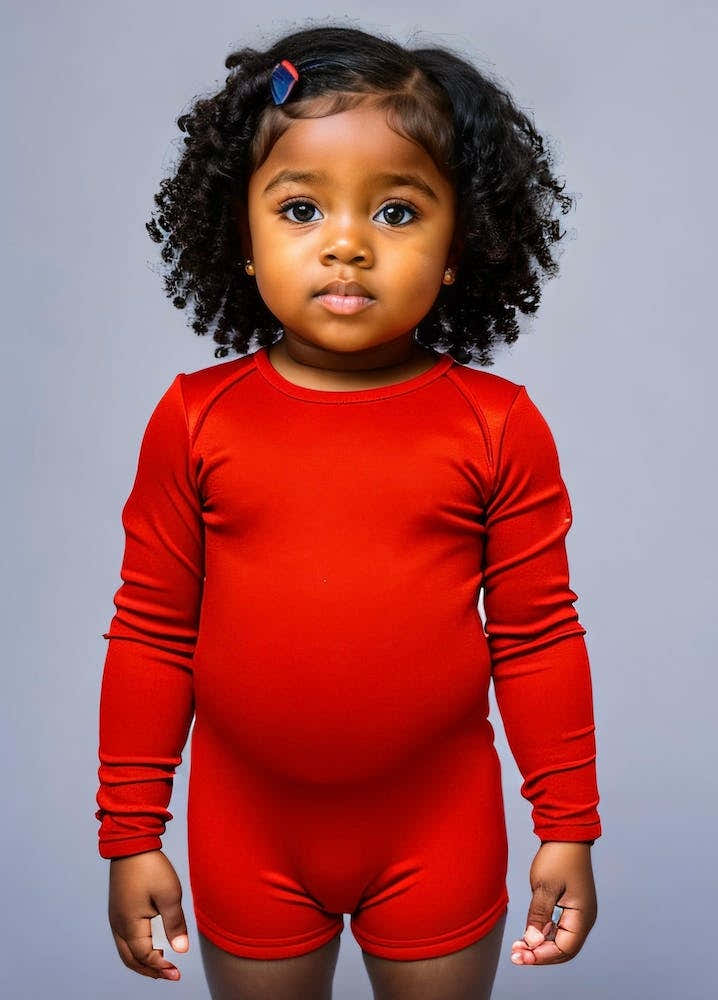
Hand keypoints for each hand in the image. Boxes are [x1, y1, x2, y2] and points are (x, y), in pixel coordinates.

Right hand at [107, 849, 189, 980]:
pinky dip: (136, 950)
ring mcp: (115, 917)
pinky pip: (124, 939)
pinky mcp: (118, 910)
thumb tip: (181, 950)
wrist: (132, 844)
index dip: (161, 967)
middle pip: (131, 960)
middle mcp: (118, 925)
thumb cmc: (151, 867)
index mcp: (129, 925)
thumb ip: (175, 924)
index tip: (177, 972)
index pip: (145, 957)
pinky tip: (151, 945)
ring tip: (161, 964)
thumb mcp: (169, 895)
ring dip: (142, 962)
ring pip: (126, 951)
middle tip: (170, 974)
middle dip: (150, 970)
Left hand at [510, 841, 596, 965]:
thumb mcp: (544, 886)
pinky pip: (556, 928)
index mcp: (582, 916)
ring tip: (518, 947)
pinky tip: (527, 933)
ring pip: (559, 940)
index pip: (564, 949)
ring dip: (540, 945)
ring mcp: (576, 912)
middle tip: (516, 956)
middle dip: (539, 955)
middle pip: (562, 949)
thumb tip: (531, 941)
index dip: (542, 956)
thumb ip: (539, 915)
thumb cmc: (558, 856)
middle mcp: (582, 918)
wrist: (565, 833)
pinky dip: (542, 933)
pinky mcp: (568, 905)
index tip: (521, 956)